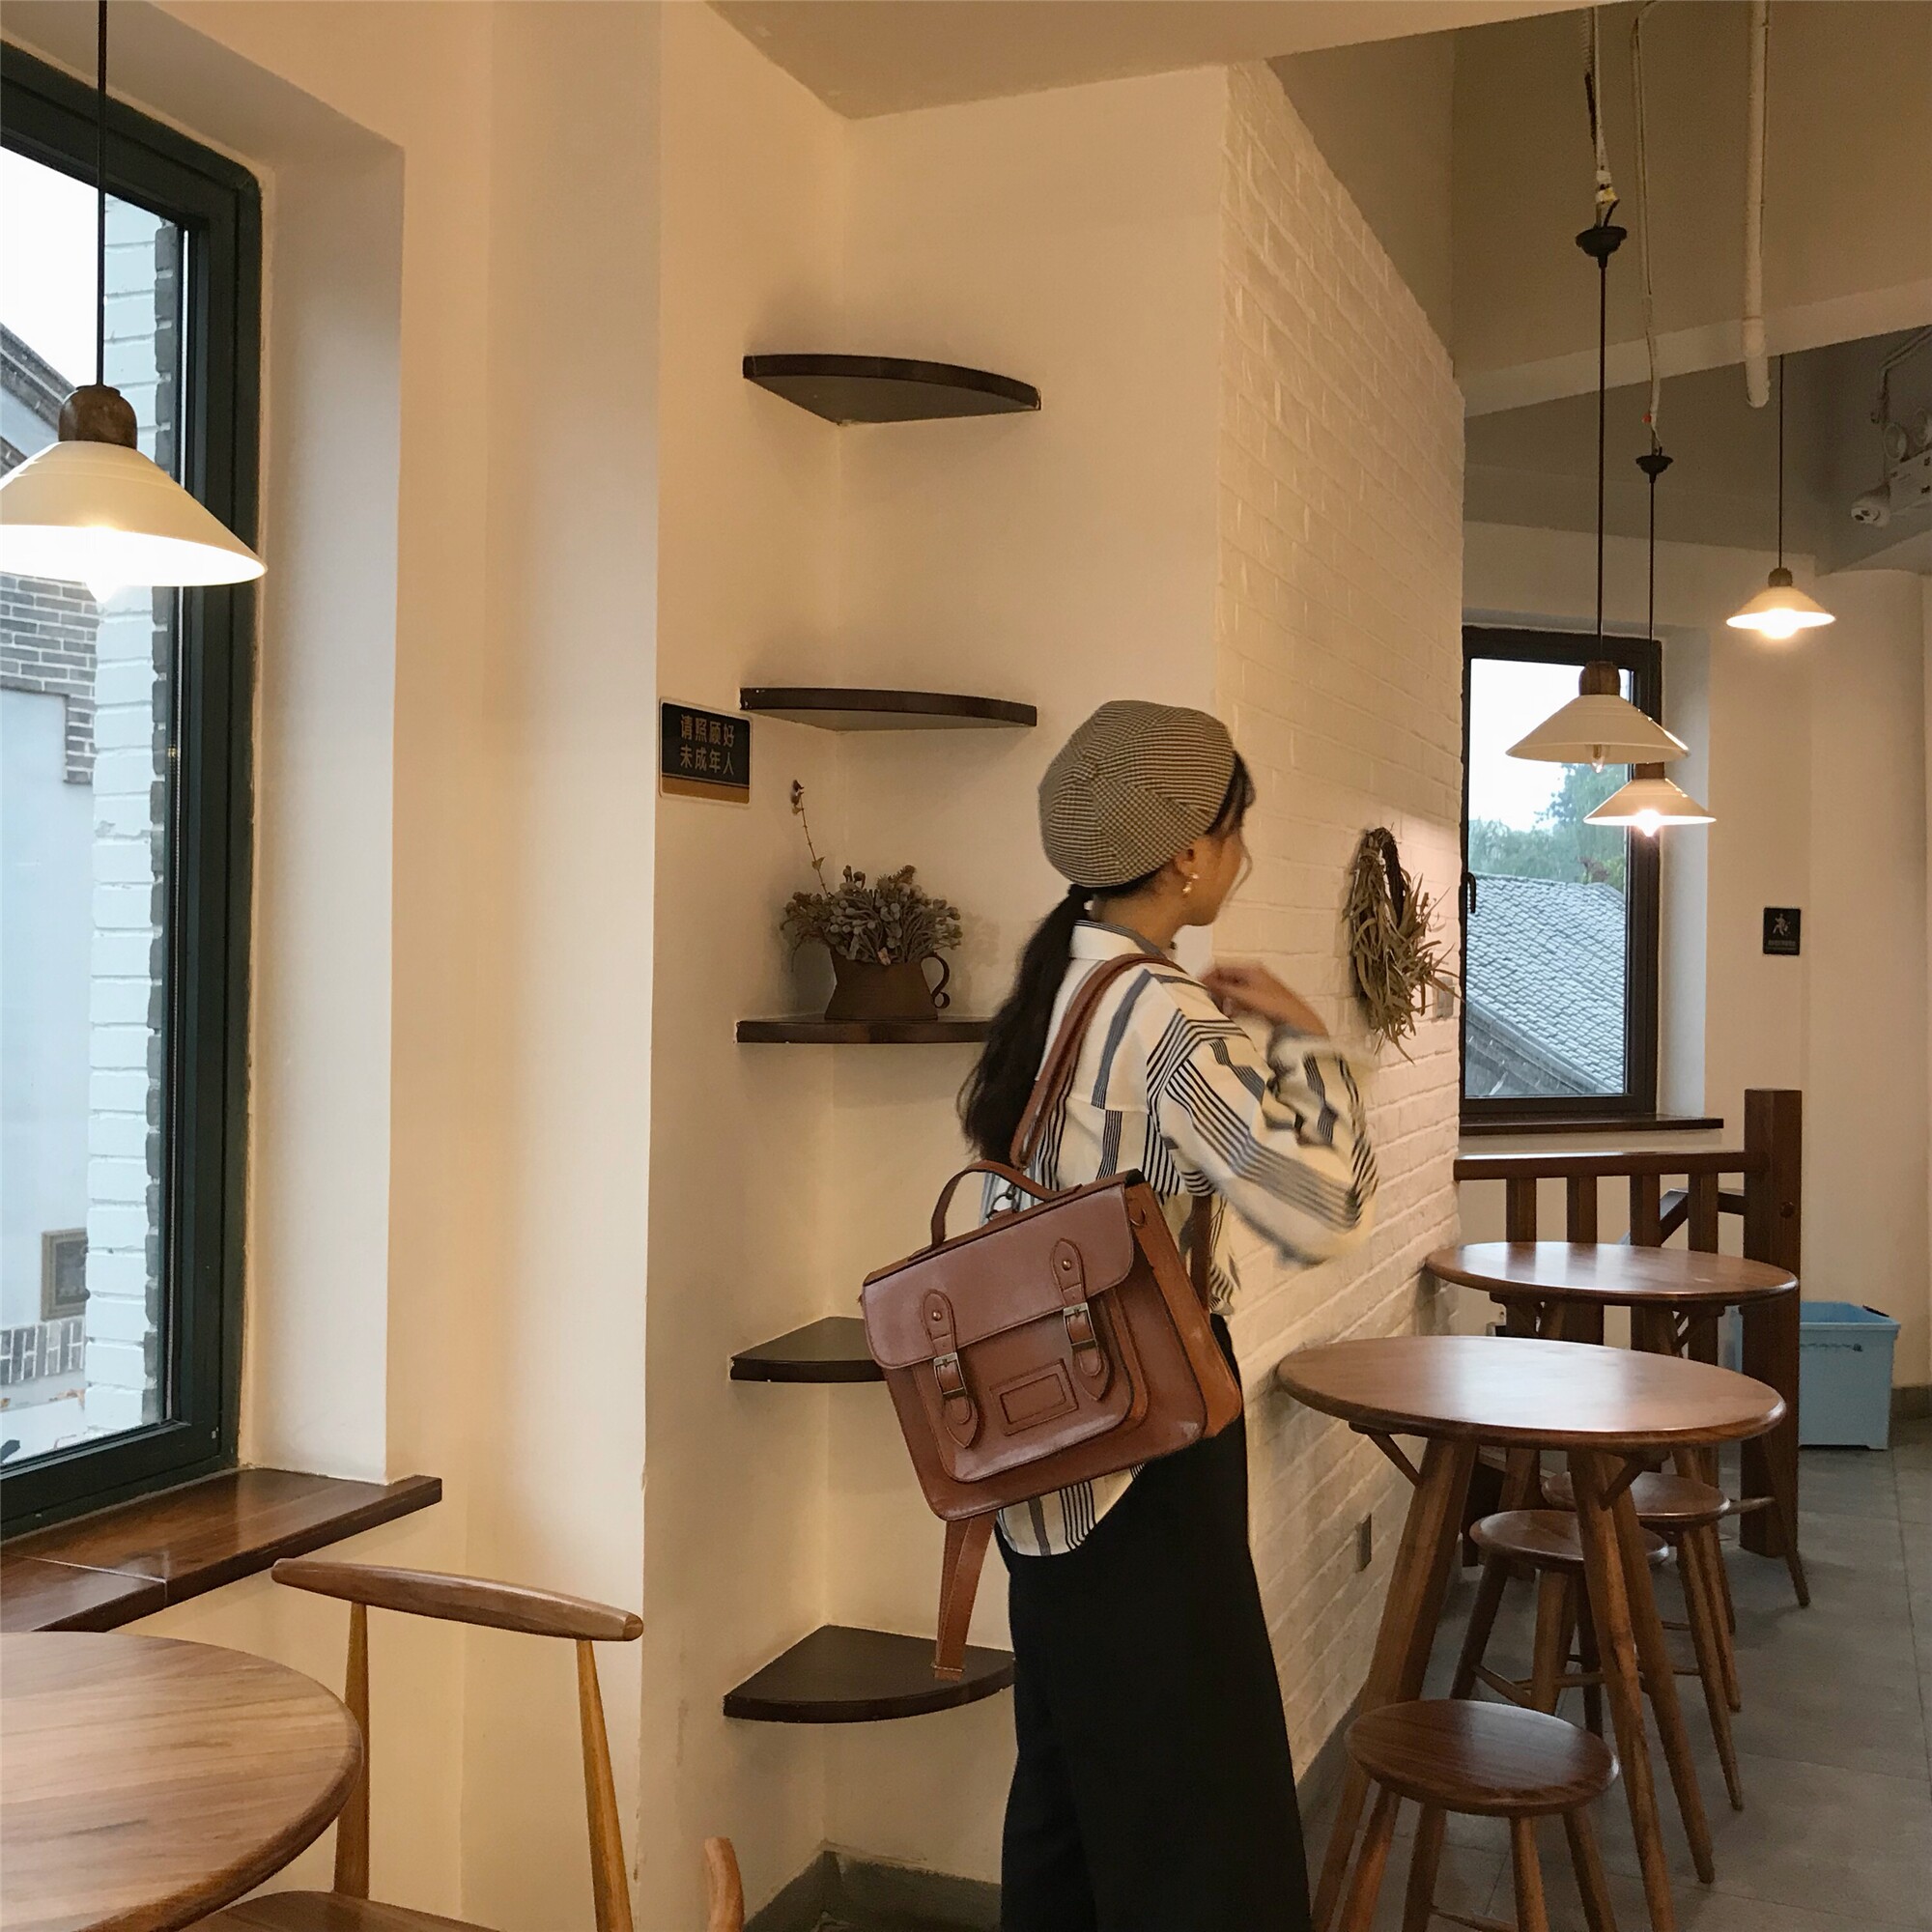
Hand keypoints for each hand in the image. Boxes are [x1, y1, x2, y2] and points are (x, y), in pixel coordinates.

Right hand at [1200, 962, 1327, 1035]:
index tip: (1195, 988)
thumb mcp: (1244, 995)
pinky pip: (1239, 1003)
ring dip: (1222, 1000)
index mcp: (1249, 969)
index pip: (1220, 966)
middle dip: (1213, 990)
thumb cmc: (1273, 1005)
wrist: (1297, 1021)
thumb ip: (1222, 989)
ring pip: (1231, 992)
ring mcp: (1256, 989)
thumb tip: (1203, 983)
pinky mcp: (1259, 1003)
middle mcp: (1252, 976)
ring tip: (1214, 1012)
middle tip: (1204, 1002)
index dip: (1206, 976)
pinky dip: (1231, 1008)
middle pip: (1225, 979)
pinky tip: (1227, 1017)